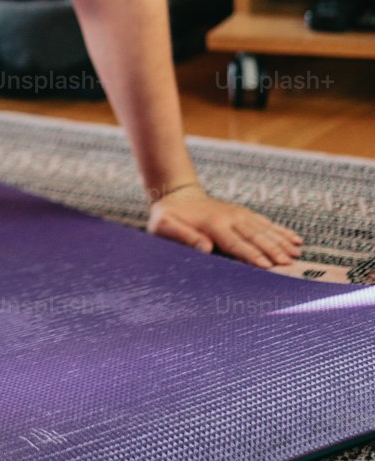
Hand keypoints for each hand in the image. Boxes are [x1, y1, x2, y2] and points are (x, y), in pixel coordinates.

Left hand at [147, 184, 303, 268]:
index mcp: (212, 223)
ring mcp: (238, 213)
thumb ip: (182, 236)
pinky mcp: (243, 213)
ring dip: (280, 241)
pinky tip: (295, 239)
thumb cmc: (168, 216)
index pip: (235, 242)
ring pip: (263, 229)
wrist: (176, 195)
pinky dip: (280, 231)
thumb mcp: (164, 225)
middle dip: (272, 250)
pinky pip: (264, 222)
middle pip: (254, 236)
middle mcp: (229, 217)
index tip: (266, 266)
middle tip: (289, 264)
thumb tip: (205, 247)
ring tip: (297, 253)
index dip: (251, 254)